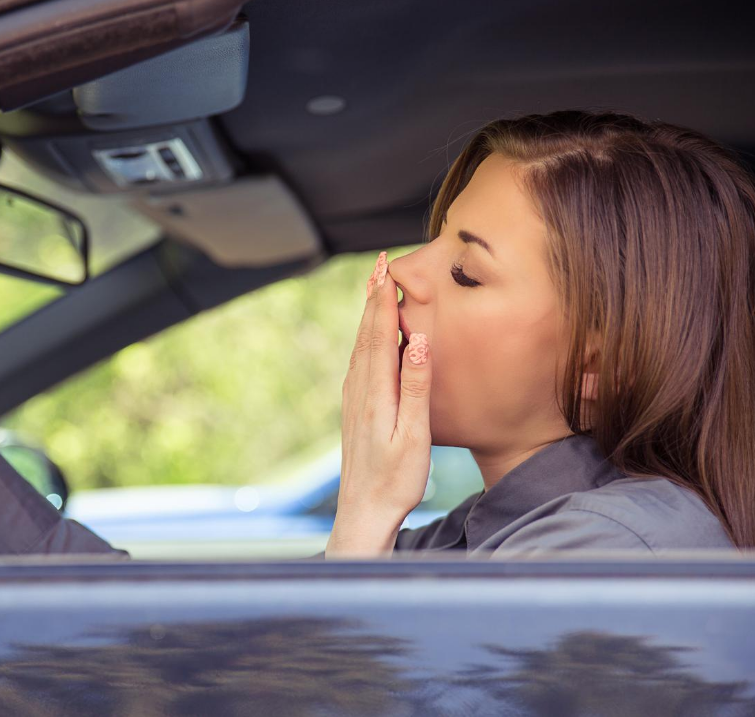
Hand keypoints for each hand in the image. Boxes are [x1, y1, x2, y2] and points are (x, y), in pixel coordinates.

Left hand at [325, 252, 432, 558]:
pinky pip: (360, 361)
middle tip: (380, 263)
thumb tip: (419, 340)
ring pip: (361, 345)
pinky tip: (370, 336)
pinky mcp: (356, 408)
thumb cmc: (395, 480)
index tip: (387, 267)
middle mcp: (359, 389)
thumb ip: (417, 387)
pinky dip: (366, 337)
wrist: (364, 512)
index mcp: (376, 391)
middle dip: (373, 296)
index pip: (379, 334)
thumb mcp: (415, 436)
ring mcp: (354, 398)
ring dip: (368, 314)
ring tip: (374, 287)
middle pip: (366, 332)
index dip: (382, 299)